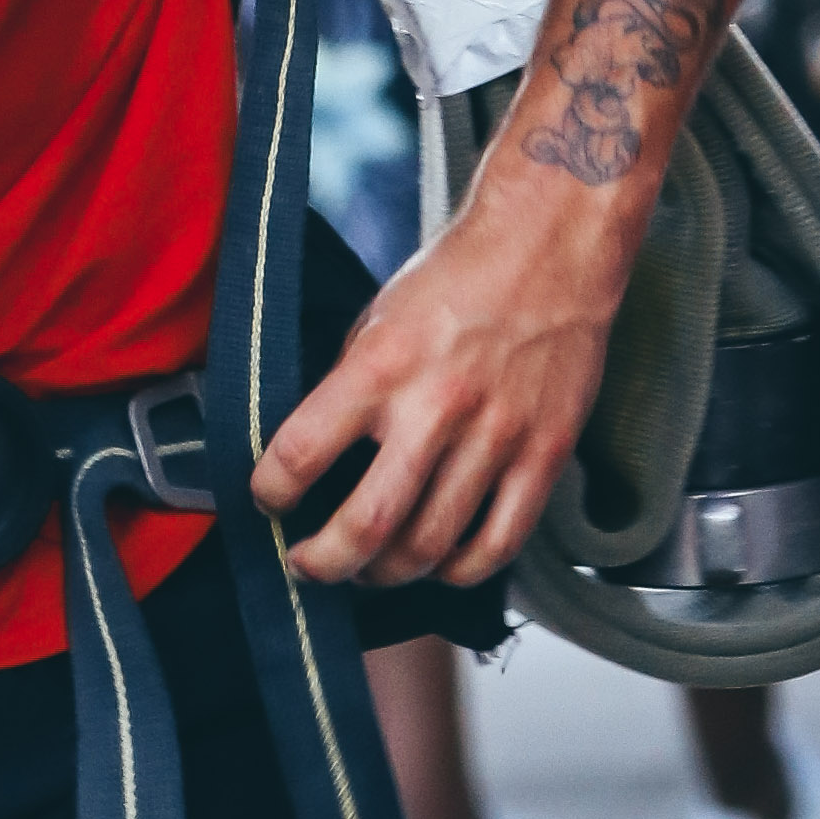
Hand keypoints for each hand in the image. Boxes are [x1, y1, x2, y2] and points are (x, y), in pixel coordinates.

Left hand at [251, 180, 630, 589]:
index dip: (270, 493)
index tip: (268, 501)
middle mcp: (437, 407)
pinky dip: (460, 571)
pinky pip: (498, 543)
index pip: (300, 453)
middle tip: (308, 565)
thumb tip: (316, 456)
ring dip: (386, 573)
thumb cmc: (457, 277)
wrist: (551, 245)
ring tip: (368, 569)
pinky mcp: (544, 454)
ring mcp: (496, 436)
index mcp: (381, 365)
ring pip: (430, 547)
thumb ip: (349, 388)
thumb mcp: (378, 319)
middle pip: (368, 524)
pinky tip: (438, 564)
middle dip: (324, 563)